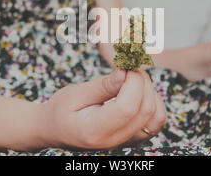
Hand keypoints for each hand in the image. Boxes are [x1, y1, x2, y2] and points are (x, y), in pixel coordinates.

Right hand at [40, 69, 166, 149]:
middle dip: (142, 82)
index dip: (133, 82)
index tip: (123, 67)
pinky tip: (138, 92)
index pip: (128, 108)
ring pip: (156, 117)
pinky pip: (156, 122)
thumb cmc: (60, 110)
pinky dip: (154, 103)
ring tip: (131, 81)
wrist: (54, 130)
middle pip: (146, 110)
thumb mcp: (75, 93)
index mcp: (94, 131)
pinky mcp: (133, 138)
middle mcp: (114, 141)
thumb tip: (126, 73)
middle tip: (127, 69)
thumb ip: (102, 86)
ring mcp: (126, 142)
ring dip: (150, 92)